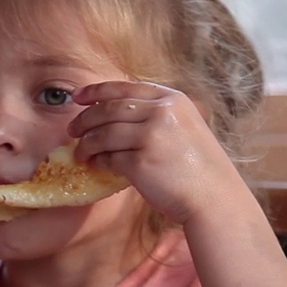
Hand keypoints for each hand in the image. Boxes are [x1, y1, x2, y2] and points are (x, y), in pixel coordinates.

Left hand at [68, 81, 238, 225]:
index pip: (125, 88)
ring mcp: (151, 136)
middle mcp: (162, 112)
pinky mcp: (141, 162)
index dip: (97, 91)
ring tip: (80, 152)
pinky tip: (94, 165)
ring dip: (86, 143)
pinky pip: (109, 159)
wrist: (214, 198)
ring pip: (104, 134)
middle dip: (85, 119)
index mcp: (172, 99)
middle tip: (72, 129)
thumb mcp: (186, 126)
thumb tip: (114, 114)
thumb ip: (158, 115)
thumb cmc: (198, 168)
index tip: (78, 97)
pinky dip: (98, 161)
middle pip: (109, 109)